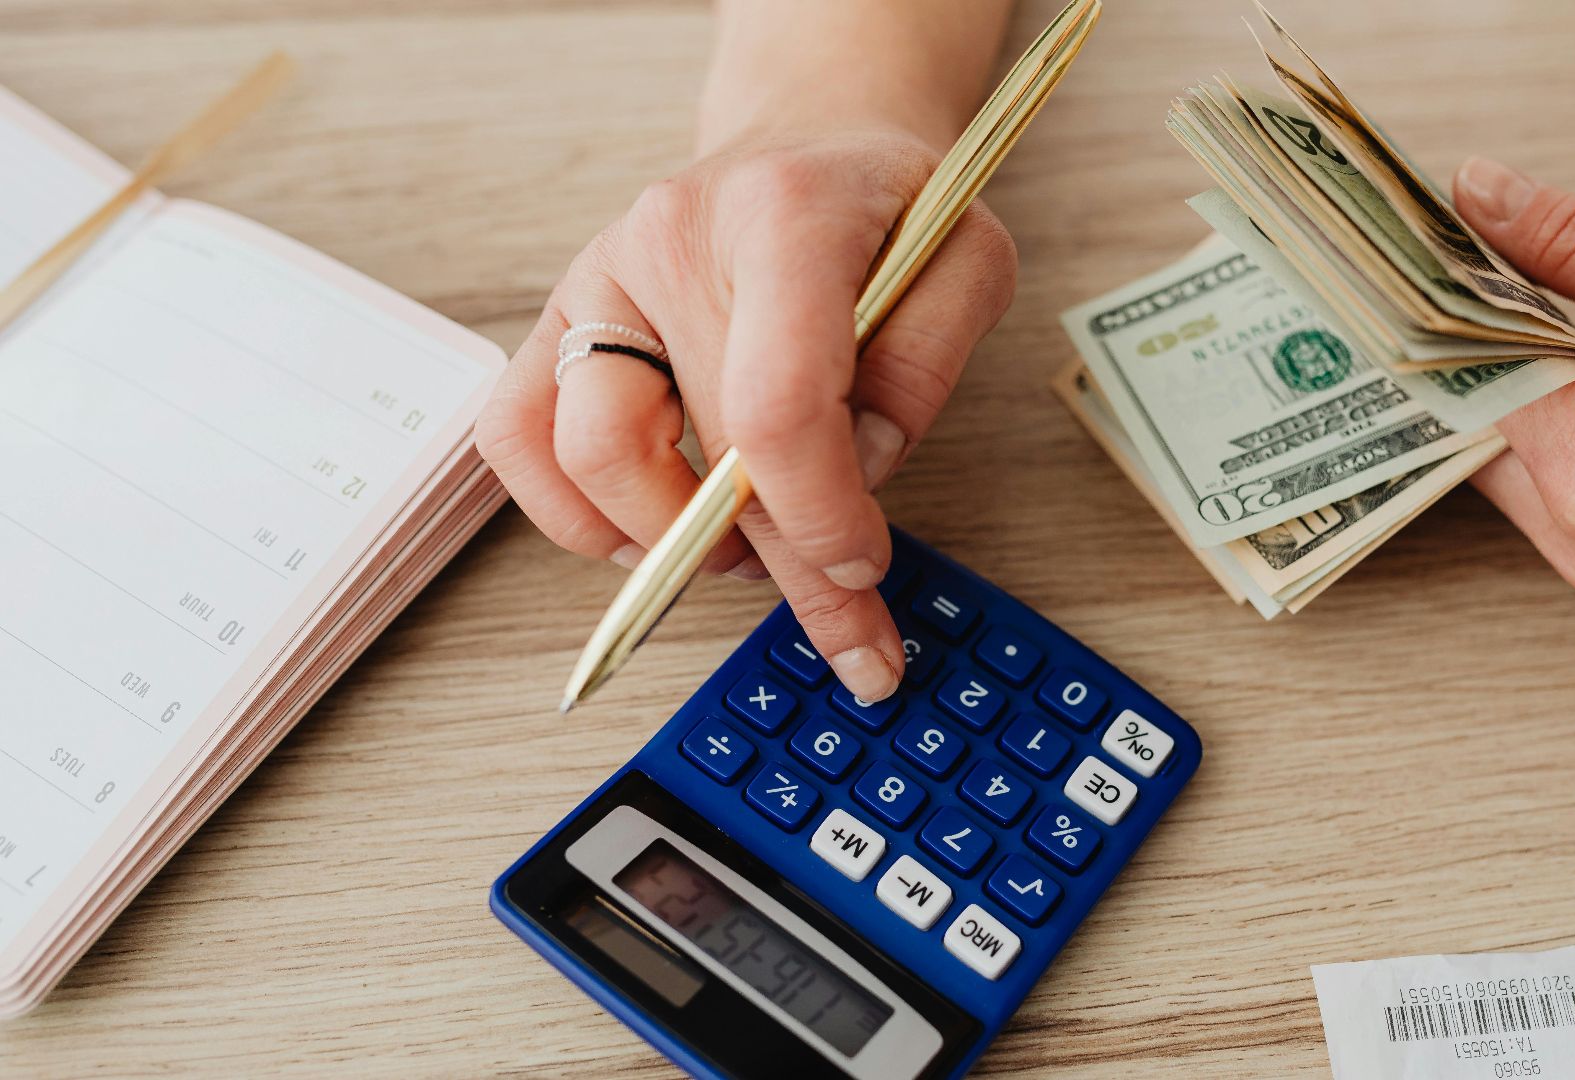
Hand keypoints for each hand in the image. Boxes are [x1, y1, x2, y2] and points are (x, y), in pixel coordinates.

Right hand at [477, 129, 1016, 698]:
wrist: (811, 141)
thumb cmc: (887, 210)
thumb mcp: (967, 264)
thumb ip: (926, 369)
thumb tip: (853, 478)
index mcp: (783, 217)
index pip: (777, 401)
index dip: (819, 515)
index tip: (862, 567)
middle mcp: (669, 241)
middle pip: (701, 451)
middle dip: (783, 564)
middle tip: (847, 626)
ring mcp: (600, 279)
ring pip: (588, 457)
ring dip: (671, 541)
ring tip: (748, 548)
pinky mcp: (560, 319)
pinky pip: (517, 439)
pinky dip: (576, 514)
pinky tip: (654, 529)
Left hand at [1451, 157, 1574, 597]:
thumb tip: (1477, 195)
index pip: (1470, 377)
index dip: (1451, 300)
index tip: (1435, 241)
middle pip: (1476, 426)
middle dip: (1477, 342)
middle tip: (1472, 257)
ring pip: (1511, 457)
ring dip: (1520, 382)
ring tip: (1533, 300)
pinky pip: (1558, 484)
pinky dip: (1558, 422)